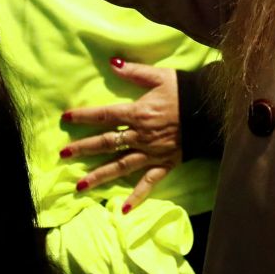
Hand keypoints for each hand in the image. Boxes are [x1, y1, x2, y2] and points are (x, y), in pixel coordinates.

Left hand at [58, 60, 181, 210]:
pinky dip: (137, 196)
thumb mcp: (161, 76)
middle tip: (63, 155)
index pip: (105, 115)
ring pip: (120, 166)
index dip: (84, 116)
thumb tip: (112, 63)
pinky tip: (123, 209)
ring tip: (79, 186)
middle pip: (106, 143)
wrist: (211, 109)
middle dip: (83, 148)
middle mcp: (140, 136)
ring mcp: (152, 153)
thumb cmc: (185, 91)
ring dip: (99, 175)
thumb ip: (135, 71)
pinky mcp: (165, 164)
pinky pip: (149, 182)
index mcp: (138, 113)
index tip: (65, 118)